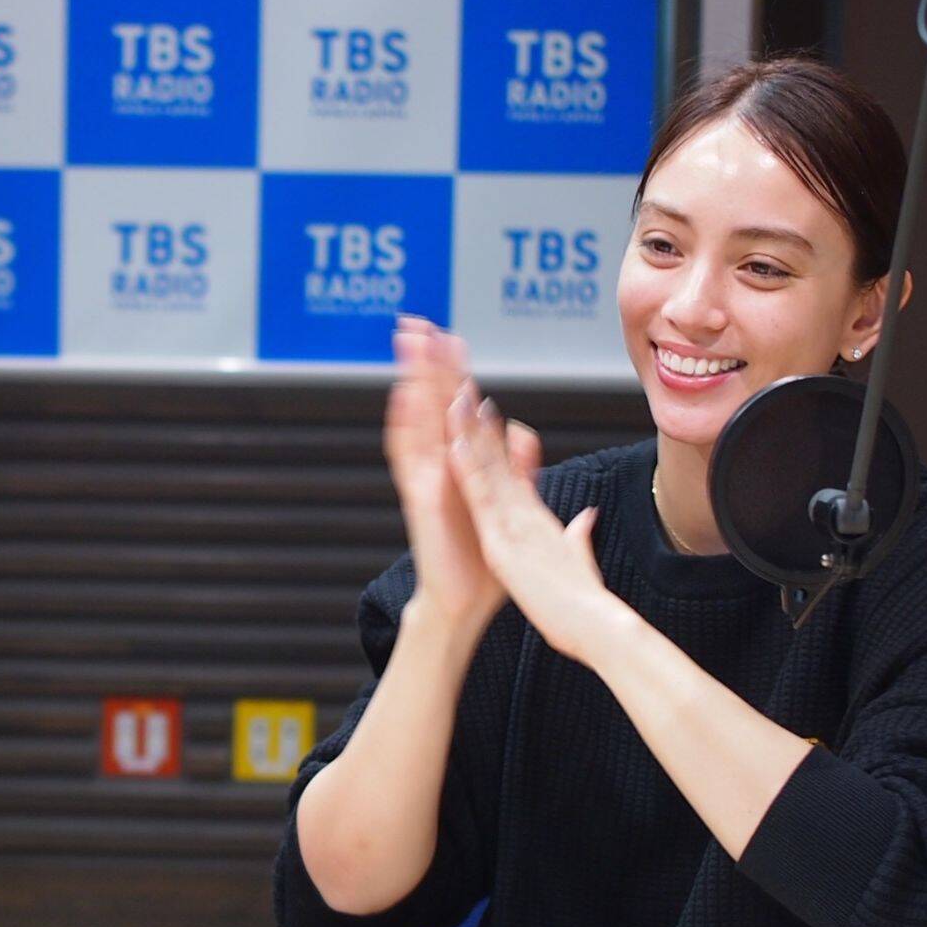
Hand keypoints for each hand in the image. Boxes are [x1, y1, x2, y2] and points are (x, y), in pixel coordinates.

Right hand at [383, 318, 499, 626]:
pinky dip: (406, 427)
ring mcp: (427, 481)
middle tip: (418, 322)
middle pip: (430, 404)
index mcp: (461, 468)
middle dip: (425, 362)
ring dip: (412, 381)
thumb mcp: (510, 506)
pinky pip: (409, 458)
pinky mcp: (421, 500)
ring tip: (409, 343)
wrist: (463, 605)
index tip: (452, 337)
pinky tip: (404, 396)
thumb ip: (516, 468)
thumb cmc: (482, 564)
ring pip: (416, 420)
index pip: (457, 410)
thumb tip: (522, 434)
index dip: (454, 372)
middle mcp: (439, 468)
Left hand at [442, 381, 628, 664]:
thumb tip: (586, 517)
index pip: (513, 472)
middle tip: (466, 388)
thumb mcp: (581, 560)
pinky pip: (482, 502)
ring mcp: (514, 526)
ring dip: (472, 435)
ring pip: (489, 471)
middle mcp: (525, 516)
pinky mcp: (504, 544)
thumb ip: (580, 535)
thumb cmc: (587, 603)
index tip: (487, 412)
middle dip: (481, 425)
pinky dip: (469, 473)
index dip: (499, 440)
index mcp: (538, 520)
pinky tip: (455, 446)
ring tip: (456, 398)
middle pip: (499, 462)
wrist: (599, 627)